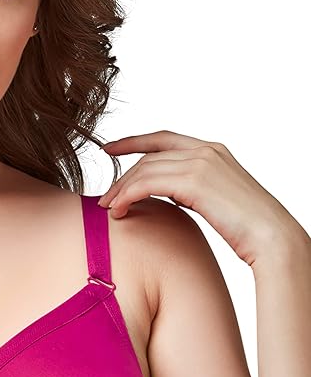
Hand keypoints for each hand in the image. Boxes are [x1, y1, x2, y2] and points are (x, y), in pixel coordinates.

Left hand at [97, 130, 296, 265]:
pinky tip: (119, 212)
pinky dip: (127, 197)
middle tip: (105, 198)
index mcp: (212, 150)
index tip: (109, 148)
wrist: (271, 237)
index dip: (133, 141)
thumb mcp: (215, 197)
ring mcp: (200, 163)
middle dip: (122, 177)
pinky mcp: (193, 181)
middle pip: (148, 158)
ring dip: (120, 190)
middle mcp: (205, 151)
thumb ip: (191, 188)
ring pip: (143, 170)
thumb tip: (169, 194)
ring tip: (108, 209)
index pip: (163, 138)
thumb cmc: (246, 226)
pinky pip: (146, 184)